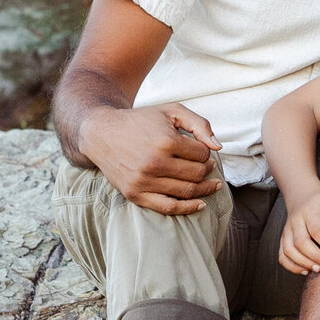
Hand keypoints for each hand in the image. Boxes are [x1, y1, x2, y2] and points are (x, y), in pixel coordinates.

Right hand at [79, 103, 223, 215]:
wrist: (102, 134)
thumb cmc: (141, 121)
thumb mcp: (171, 111)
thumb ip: (199, 124)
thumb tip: (218, 147)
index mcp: (165, 141)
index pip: (202, 154)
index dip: (206, 152)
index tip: (201, 150)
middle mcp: (154, 163)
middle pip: (197, 174)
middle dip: (208, 170)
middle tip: (209, 167)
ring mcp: (143, 181)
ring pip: (187, 191)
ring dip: (204, 189)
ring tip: (213, 185)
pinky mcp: (135, 194)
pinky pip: (168, 208)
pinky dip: (187, 208)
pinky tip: (201, 204)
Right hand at [278, 191, 319, 274]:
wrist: (301, 201)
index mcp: (308, 212)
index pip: (316, 230)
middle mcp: (295, 222)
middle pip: (301, 242)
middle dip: (315, 256)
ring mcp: (286, 232)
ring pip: (289, 251)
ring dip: (304, 263)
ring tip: (319, 270)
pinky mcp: (282, 241)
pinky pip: (282, 257)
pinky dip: (292, 267)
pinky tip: (306, 271)